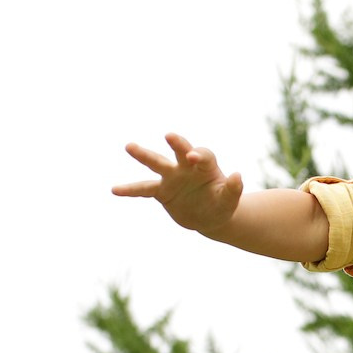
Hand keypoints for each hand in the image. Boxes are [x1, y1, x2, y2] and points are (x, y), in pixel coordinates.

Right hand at [112, 133, 244, 236]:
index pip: (203, 156)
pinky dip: (130, 190)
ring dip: (144, 155)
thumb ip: (233, 189)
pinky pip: (143, 189)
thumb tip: (237, 175)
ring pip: (157, 163)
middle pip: (180, 151)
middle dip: (176, 144)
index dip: (198, 154)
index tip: (193, 157)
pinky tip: (114, 190)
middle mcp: (187, 167)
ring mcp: (172, 178)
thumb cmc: (222, 205)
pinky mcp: (161, 191)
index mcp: (206, 167)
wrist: (209, 217)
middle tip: (169, 135)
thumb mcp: (229, 201)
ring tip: (129, 146)